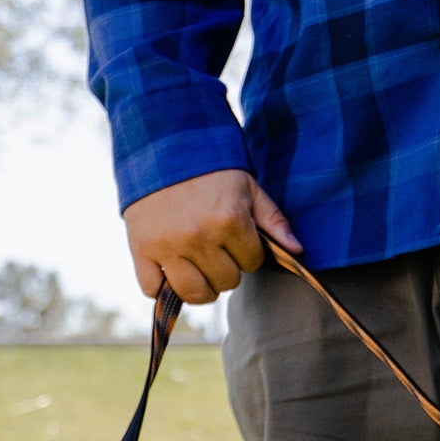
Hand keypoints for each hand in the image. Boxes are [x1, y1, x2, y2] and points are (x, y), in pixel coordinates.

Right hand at [123, 168, 300, 304]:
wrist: (161, 147)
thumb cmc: (211, 169)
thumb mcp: (248, 187)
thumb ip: (273, 220)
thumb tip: (297, 251)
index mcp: (229, 220)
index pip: (251, 263)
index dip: (248, 252)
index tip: (237, 239)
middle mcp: (198, 236)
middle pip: (226, 281)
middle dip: (227, 268)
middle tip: (218, 250)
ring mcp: (167, 246)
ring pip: (195, 293)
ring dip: (201, 287)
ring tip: (199, 268)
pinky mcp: (141, 249)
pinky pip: (153, 290)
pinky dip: (162, 287)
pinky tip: (170, 270)